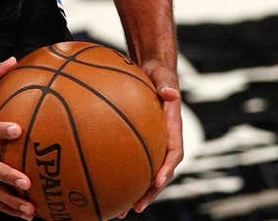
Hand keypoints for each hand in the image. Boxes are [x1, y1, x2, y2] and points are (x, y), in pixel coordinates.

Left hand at [122, 60, 183, 216]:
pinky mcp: (138, 141)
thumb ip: (166, 85)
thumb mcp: (163, 76)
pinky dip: (120, 174)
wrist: (152, 71)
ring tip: (119, 210)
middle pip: (160, 173)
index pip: (174, 153)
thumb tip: (170, 93)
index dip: (167, 168)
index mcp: (173, 129)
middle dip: (150, 192)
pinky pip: (130, 161)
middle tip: (136, 207)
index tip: (157, 181)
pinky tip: (103, 185)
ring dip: (134, 192)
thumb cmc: (158, 74)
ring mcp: (152, 143)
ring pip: (145, 172)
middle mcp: (164, 140)